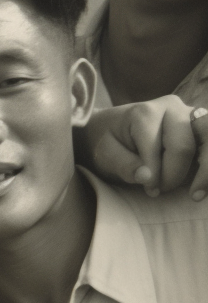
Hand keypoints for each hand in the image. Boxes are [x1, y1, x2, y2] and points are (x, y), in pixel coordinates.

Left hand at [82, 97, 207, 199]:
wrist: (112, 129)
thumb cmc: (107, 142)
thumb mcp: (104, 155)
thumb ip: (124, 166)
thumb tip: (147, 178)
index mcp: (146, 113)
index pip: (158, 150)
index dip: (155, 176)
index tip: (148, 190)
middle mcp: (172, 108)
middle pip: (186, 147)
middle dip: (176, 175)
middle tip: (162, 190)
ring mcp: (190, 115)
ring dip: (205, 170)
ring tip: (195, 194)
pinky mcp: (201, 127)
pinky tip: (202, 185)